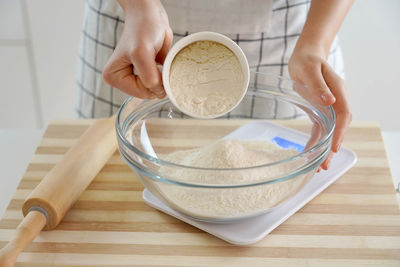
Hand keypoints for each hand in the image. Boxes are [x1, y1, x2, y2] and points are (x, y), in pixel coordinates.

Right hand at [102, 0, 172, 98]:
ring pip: (156, 90)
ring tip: (156, 59)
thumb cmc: (142, 28)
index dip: (153, 83)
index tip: (154, 64)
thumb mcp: (142, 53)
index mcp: (113, 77)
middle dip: (157, 80)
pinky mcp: (147, 74)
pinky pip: (161, 84)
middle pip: (148, 94)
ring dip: (162, 76)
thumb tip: (159, 92)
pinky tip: (160, 61)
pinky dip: (166, 74)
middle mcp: (122, 80)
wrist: (150, 15)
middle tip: (156, 60)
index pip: (140, 94)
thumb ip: (149, 77)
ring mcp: (135, 78)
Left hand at [289, 46, 351, 169]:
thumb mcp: (310, 69)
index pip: (343, 115)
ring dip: (324, 148)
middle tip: (325, 165)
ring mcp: (329, 106)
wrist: (306, 54)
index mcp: (338, 91)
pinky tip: (310, 152)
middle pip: (338, 128)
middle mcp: (336, 101)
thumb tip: (329, 101)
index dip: (339, 132)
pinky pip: (319, 128)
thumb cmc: (307, 59)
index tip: (333, 147)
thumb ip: (318, 85)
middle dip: (332, 147)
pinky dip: (316, 140)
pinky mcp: (319, 109)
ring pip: (329, 131)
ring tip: (319, 166)